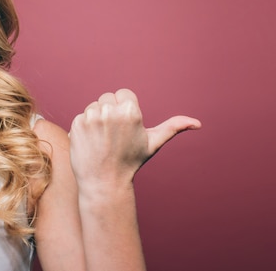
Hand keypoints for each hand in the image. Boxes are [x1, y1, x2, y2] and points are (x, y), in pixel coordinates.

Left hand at [69, 89, 200, 190]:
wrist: (104, 182)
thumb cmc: (130, 162)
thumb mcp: (153, 143)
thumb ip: (173, 128)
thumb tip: (197, 124)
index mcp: (131, 111)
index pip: (124, 93)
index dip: (125, 109)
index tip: (125, 126)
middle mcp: (111, 111)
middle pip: (108, 98)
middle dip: (110, 111)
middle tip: (114, 134)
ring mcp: (92, 117)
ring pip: (94, 106)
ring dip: (97, 118)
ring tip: (103, 139)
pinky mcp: (77, 123)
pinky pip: (81, 116)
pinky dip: (84, 127)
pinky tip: (91, 142)